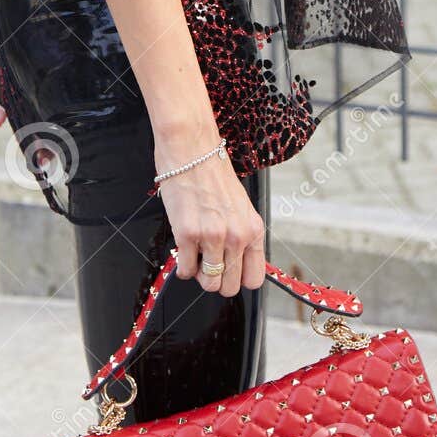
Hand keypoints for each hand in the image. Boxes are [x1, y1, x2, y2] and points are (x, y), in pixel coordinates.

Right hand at [155, 136, 265, 296]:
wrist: (192, 151)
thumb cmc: (213, 173)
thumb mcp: (240, 206)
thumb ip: (241, 234)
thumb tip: (234, 261)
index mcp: (253, 229)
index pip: (254, 278)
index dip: (238, 279)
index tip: (228, 273)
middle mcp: (236, 236)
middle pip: (229, 286)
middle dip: (217, 280)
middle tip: (207, 264)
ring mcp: (212, 237)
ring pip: (208, 283)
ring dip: (199, 273)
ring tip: (195, 255)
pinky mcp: (187, 234)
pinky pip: (185, 270)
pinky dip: (182, 266)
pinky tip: (183, 251)